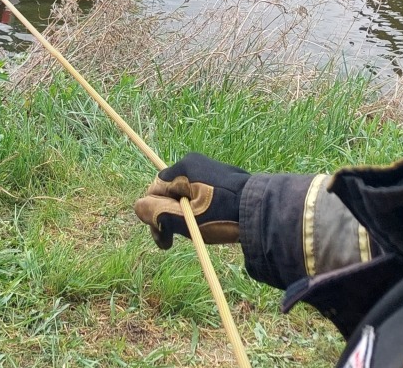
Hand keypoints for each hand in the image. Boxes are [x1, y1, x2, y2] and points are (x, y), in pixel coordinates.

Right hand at [134, 153, 249, 248]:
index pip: (154, 190)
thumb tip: (138, 207)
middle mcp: (195, 163)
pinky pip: (200, 194)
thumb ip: (157, 213)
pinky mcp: (223, 178)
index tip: (165, 240)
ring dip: (185, 216)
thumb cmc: (222, 215)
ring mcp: (210, 169)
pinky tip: (211, 224)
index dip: (155, 215)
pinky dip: (200, 210)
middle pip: (169, 192)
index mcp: (183, 167)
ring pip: (184, 195)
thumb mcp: (185, 219)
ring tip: (199, 232)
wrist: (263, 212)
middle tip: (178, 241)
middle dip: (170, 216)